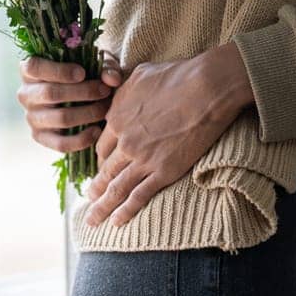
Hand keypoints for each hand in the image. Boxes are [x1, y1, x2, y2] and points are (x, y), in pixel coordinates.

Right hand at [17, 53, 122, 152]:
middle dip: (83, 92)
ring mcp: (31, 117)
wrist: (78, 96)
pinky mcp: (40, 137)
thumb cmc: (84, 73)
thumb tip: (112, 79)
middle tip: (105, 91)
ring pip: (60, 118)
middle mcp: (25, 94)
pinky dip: (81, 139)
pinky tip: (97, 130)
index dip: (58, 71)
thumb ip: (104, 67)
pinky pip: (60, 143)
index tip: (82, 73)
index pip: (34, 67)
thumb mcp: (93, 63)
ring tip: (105, 108)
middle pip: (50, 93)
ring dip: (88, 113)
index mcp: (29, 70)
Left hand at [84, 42, 255, 226]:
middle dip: (95, 188)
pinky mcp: (164, 171)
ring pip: (116, 188)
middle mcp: (124, 141)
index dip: (100, 160)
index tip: (100, 169)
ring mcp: (143, 159)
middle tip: (89, 199)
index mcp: (116, 118)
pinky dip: (126, 211)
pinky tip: (117, 222)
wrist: (206, 87)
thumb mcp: (140, 74)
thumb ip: (123, 86)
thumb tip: (116, 84)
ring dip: (102, 207)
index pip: (102, 146)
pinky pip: (139, 196)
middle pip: (105, 170)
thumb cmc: (177, 75)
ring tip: (93, 220)